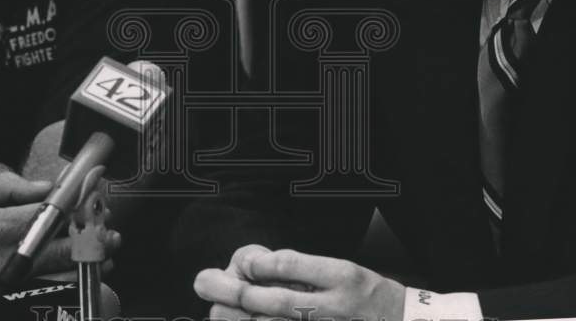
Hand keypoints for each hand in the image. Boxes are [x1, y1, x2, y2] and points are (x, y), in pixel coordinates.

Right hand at [0, 170, 93, 312]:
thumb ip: (12, 186)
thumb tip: (50, 187)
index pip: (50, 217)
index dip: (78, 205)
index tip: (95, 194)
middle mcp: (0, 264)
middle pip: (62, 254)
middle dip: (92, 240)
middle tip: (110, 230)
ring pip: (57, 283)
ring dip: (83, 267)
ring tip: (103, 253)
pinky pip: (38, 298)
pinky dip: (61, 287)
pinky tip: (74, 274)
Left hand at [195, 245, 405, 320]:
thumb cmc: (368, 298)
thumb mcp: (344, 271)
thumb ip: (303, 270)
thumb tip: (256, 267)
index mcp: (342, 276)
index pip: (294, 266)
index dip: (261, 264)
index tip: (239, 262)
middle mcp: (336, 306)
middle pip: (277, 302)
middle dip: (236, 294)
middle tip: (207, 284)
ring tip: (217, 312)